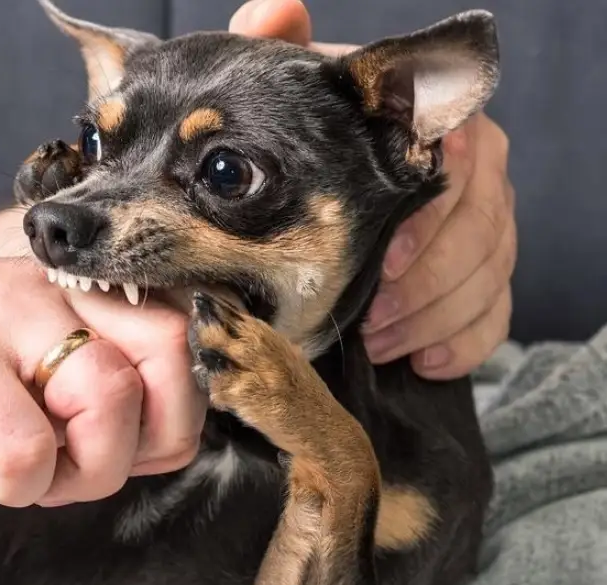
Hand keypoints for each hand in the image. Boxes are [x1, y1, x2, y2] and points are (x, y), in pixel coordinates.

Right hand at [0, 258, 204, 507]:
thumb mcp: (16, 383)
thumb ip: (92, 401)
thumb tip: (165, 441)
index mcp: (67, 293)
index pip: (180, 336)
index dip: (172, 410)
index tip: (127, 446)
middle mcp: (46, 292)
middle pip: (171, 353)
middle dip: (149, 436)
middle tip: (88, 462)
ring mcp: (1, 319)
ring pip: (112, 399)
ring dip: (81, 469)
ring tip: (25, 469)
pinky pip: (31, 446)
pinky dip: (16, 484)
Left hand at [229, 0, 516, 378]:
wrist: (321, 179)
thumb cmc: (310, 135)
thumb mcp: (291, 92)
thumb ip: (283, 51)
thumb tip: (277, 9)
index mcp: (440, 127)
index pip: (463, 170)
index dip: (429, 224)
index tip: (384, 265)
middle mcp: (478, 171)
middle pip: (484, 230)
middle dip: (428, 285)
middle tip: (373, 320)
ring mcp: (486, 224)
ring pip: (490, 276)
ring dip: (435, 319)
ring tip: (379, 343)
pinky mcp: (484, 273)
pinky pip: (495, 313)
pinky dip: (462, 343)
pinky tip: (420, 361)